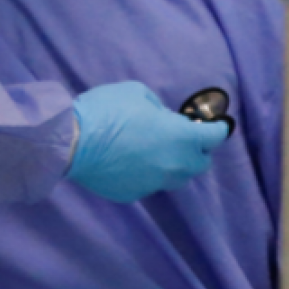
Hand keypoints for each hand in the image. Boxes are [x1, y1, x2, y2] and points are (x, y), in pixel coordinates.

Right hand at [66, 80, 228, 202]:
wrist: (71, 141)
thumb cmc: (107, 110)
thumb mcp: (136, 93)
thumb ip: (158, 108)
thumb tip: (162, 120)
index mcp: (180, 138)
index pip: (215, 137)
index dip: (217, 129)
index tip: (214, 126)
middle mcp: (174, 165)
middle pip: (200, 164)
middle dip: (196, 151)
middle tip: (180, 138)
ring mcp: (155, 184)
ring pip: (176, 177)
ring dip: (172, 165)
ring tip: (153, 152)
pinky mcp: (134, 194)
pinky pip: (149, 183)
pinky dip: (145, 173)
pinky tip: (127, 161)